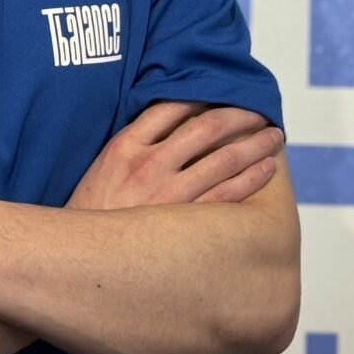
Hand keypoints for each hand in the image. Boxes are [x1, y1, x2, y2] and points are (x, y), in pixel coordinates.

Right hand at [66, 101, 282, 210]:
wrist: (79, 260)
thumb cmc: (92, 214)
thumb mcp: (102, 167)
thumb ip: (132, 144)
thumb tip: (167, 125)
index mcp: (125, 145)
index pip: (171, 106)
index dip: (203, 96)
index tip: (222, 93)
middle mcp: (149, 164)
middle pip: (205, 127)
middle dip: (238, 116)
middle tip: (259, 112)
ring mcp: (168, 194)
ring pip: (223, 159)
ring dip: (254, 145)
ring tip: (273, 137)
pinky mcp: (184, 224)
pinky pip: (227, 195)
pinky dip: (251, 178)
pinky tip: (266, 169)